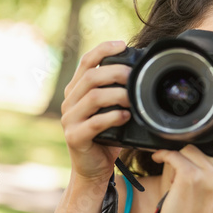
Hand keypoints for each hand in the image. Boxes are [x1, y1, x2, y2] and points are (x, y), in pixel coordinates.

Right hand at [61, 41, 131, 183]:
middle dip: (116, 72)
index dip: (103, 49)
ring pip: (93, 97)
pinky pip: (94, 123)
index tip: (122, 44)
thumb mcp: (111, 108)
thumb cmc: (107, 135)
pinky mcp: (75, 137)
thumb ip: (118, 91)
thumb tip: (142, 73)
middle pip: (91, 76)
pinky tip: (126, 117)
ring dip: (117, 95)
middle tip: (135, 77)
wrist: (93, 169)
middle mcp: (70, 101)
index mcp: (77, 90)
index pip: (86, 61)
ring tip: (133, 98)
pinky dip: (112, 117)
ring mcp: (70, 120)